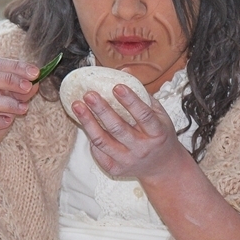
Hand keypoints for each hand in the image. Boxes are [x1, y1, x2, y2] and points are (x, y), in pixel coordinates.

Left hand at [72, 83, 186, 180]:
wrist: (162, 166)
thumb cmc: (159, 135)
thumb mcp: (159, 114)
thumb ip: (142, 94)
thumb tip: (123, 70)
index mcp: (157, 132)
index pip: (144, 115)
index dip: (130, 101)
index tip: (117, 86)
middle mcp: (143, 148)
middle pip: (119, 128)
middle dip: (102, 110)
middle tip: (89, 94)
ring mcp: (128, 160)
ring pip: (103, 142)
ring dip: (88, 122)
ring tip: (77, 106)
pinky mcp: (116, 169)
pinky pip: (99, 153)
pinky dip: (91, 138)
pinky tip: (85, 123)